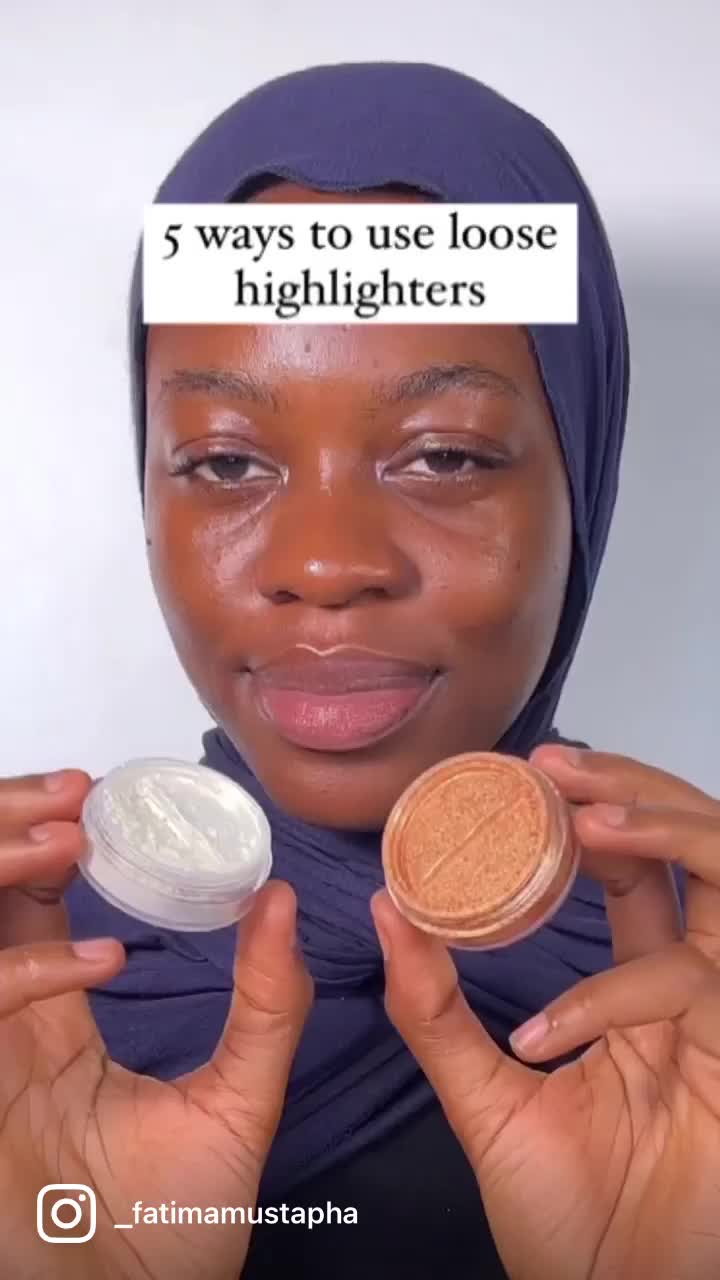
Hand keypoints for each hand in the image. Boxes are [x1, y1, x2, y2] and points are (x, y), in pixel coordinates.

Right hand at [0, 770, 311, 1279]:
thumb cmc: (179, 1229)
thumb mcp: (239, 1100)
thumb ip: (265, 1006)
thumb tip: (282, 898)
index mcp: (55, 1018)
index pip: (34, 905)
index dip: (50, 843)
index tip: (97, 797)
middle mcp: (10, 1026)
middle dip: (12, 832)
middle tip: (73, 795)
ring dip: (7, 871)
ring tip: (71, 838)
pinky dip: (31, 972)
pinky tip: (104, 963)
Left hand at [371, 746, 719, 1279]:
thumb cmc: (568, 1222)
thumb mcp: (485, 1102)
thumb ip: (437, 1012)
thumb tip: (387, 910)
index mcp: (641, 991)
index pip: (636, 870)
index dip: (598, 808)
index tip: (529, 773)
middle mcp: (693, 993)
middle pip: (698, 851)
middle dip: (636, 790)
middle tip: (558, 768)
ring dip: (665, 834)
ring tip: (587, 820)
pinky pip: (692, 991)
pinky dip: (616, 996)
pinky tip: (548, 1032)